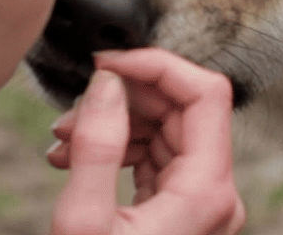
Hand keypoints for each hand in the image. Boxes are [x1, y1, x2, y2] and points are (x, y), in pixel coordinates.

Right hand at [46, 48, 245, 234]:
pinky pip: (157, 157)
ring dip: (115, 124)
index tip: (108, 63)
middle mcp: (216, 195)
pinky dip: (119, 149)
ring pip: (166, 130)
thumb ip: (97, 147)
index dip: (155, 65)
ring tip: (65, 141)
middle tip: (72, 111)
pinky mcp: (182, 211)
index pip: (206, 92)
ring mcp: (202, 204)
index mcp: (208, 192)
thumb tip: (107, 82)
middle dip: (123, 98)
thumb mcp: (83, 223)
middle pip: (182, 108)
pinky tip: (77, 158)